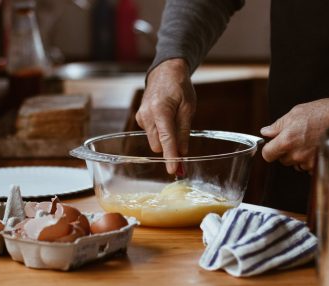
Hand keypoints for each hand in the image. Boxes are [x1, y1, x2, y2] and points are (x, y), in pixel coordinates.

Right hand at [136, 58, 195, 172]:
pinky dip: (160, 132)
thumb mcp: (188, 108)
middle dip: (169, 147)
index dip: (171, 157)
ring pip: (154, 141)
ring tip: (174, 121)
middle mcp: (147, 115)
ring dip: (165, 139)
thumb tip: (183, 153)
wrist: (165, 72)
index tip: (173, 170)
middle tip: (183, 142)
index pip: (166, 140)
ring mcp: (141, 117)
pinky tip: (165, 119)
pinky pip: (151, 134)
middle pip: (158, 145)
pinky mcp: (140, 118)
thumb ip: (184, 131)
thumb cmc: (179, 87)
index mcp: (161, 111)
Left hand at [260, 92, 328, 172]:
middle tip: (295, 139)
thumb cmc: (323, 113)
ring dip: (298, 156)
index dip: (268, 150)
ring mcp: (308, 161)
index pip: (267, 154)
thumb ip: (277, 125)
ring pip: (294, 163)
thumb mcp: (295, 113)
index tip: (271, 147)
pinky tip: (314, 147)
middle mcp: (296, 154)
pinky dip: (309, 160)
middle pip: (281, 159)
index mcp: (287, 140)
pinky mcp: (318, 165)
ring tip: (307, 141)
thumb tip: (266, 132)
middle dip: (285, 151)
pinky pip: (307, 166)